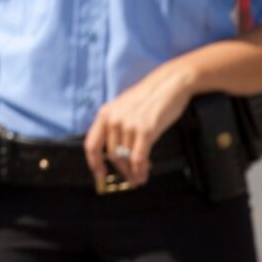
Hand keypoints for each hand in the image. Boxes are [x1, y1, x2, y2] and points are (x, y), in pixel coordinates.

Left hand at [84, 66, 193, 187]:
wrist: (170, 83)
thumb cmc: (149, 96)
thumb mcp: (123, 107)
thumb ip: (115, 125)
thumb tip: (114, 150)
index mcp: (104, 114)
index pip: (91, 144)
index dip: (94, 162)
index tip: (99, 174)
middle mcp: (113, 120)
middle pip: (111, 155)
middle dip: (120, 170)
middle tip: (128, 178)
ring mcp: (128, 125)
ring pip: (125, 158)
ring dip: (132, 172)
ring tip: (138, 178)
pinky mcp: (145, 130)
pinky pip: (139, 157)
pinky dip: (140, 170)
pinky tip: (143, 174)